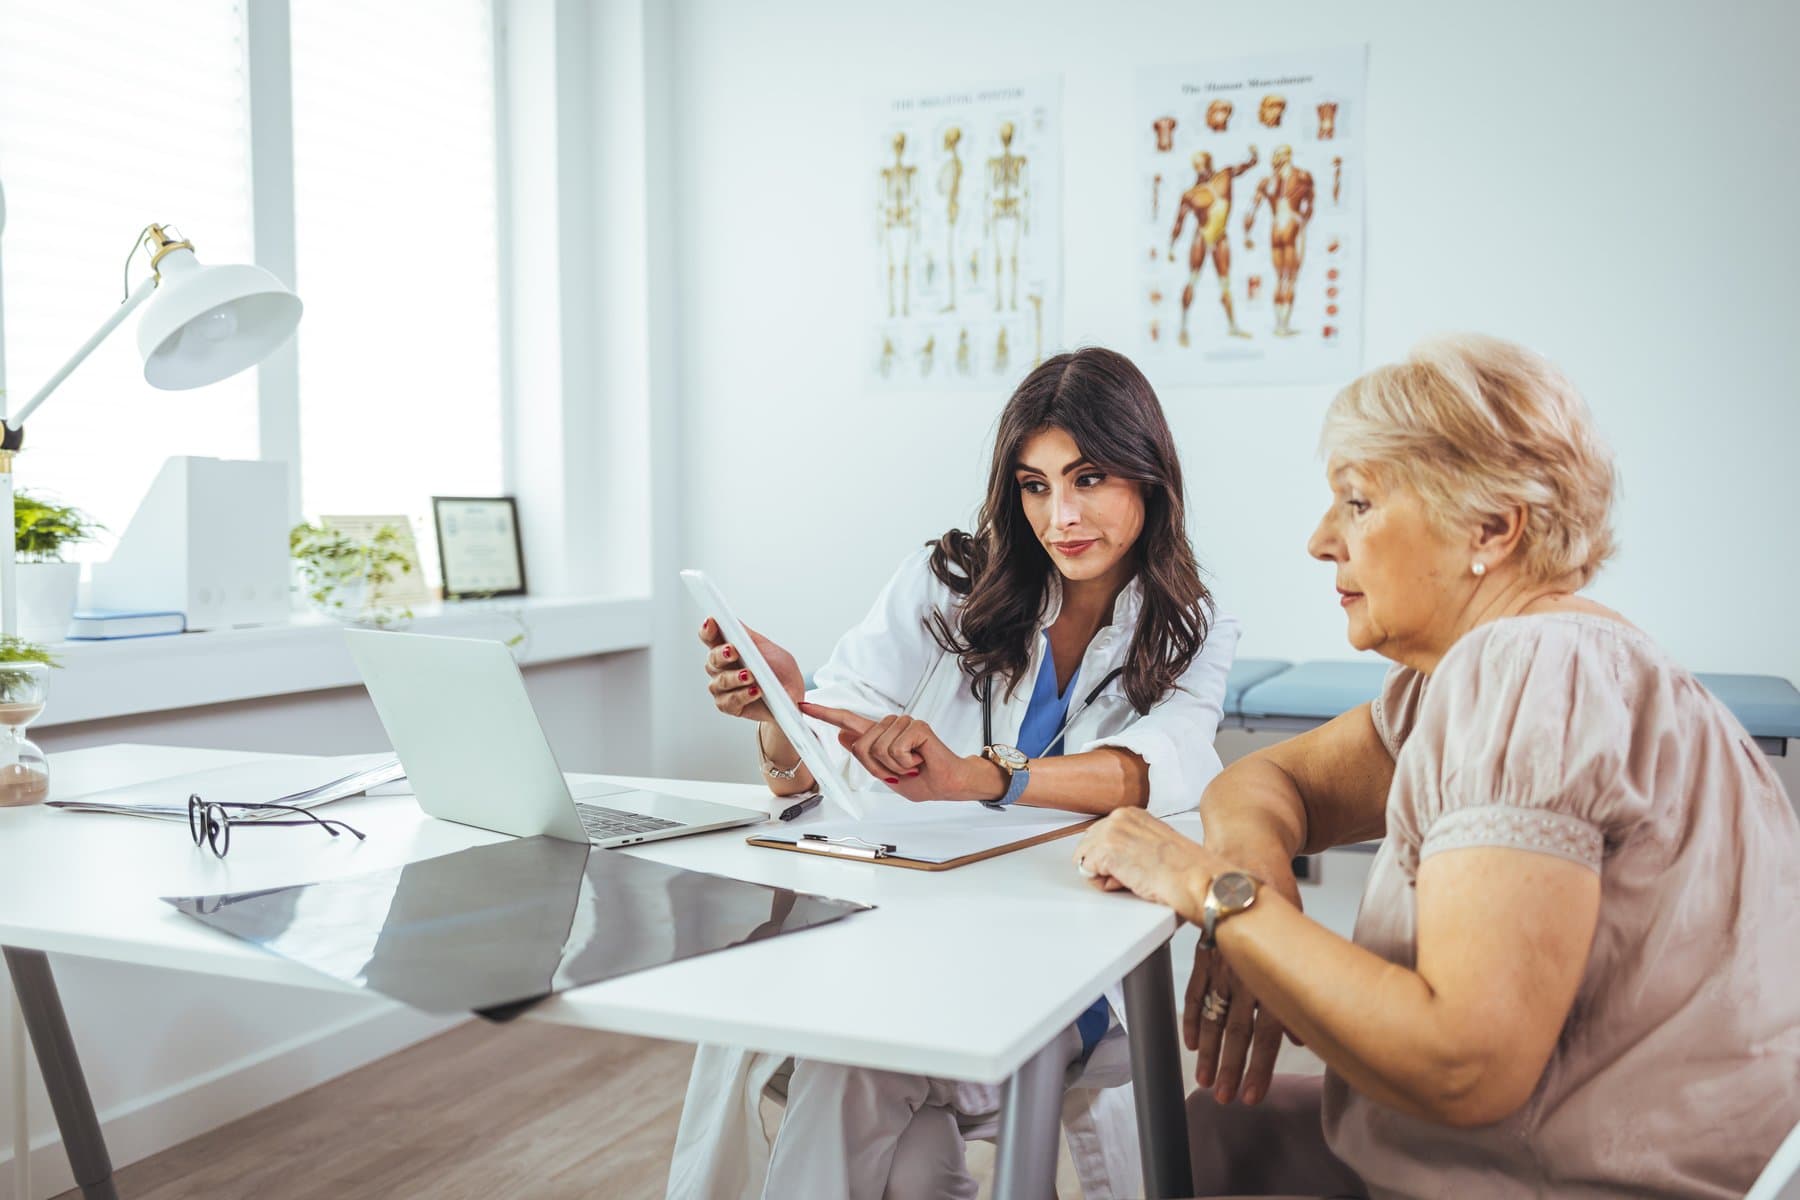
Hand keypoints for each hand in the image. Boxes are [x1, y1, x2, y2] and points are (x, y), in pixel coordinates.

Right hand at [698, 618, 803, 723]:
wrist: (792, 697)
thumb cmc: (779, 671)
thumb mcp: (769, 649)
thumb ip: (749, 637)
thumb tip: (732, 621)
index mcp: (728, 649)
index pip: (710, 637)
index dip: (708, 629)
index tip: (711, 622)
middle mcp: (721, 668)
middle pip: (712, 659)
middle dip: (722, 654)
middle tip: (733, 651)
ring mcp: (723, 688)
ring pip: (720, 682)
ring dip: (735, 678)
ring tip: (750, 676)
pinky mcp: (729, 705)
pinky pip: (729, 701)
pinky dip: (742, 695)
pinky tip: (754, 691)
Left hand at [799, 702, 1002, 800]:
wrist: (948, 785)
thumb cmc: (922, 779)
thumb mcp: (885, 773)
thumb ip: (865, 755)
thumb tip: (843, 735)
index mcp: (880, 736)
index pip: (848, 720)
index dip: (825, 714)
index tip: (804, 707)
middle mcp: (890, 725)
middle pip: (861, 744)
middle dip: (876, 767)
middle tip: (899, 771)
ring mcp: (904, 723)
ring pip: (877, 748)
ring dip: (893, 766)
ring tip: (911, 766)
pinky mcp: (916, 726)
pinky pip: (895, 749)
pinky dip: (905, 763)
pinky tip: (919, 761)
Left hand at [1071, 806, 1224, 911]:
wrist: (1194, 878)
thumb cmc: (1183, 868)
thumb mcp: (1154, 843)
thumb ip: (1131, 842)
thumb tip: (1115, 856)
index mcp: (1131, 814)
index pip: (1099, 835)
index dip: (1112, 858)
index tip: (1130, 865)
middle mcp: (1119, 817)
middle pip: (1088, 846)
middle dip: (1104, 865)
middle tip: (1132, 875)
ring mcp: (1110, 832)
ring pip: (1086, 859)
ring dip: (1104, 874)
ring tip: (1132, 878)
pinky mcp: (1105, 850)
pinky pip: (1087, 872)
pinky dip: (1104, 884)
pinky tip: (1128, 882)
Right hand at [1183, 849, 1303, 1105]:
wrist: (1245, 855)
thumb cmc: (1277, 895)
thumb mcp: (1300, 936)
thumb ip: (1302, 984)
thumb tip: (1301, 1032)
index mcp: (1270, 967)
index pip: (1265, 1028)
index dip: (1258, 1065)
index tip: (1252, 1093)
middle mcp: (1244, 968)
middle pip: (1236, 1028)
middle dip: (1231, 1067)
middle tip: (1226, 1097)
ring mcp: (1220, 961)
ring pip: (1215, 1015)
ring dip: (1211, 1052)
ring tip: (1207, 1080)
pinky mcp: (1204, 950)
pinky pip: (1195, 989)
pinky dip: (1193, 1017)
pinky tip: (1192, 1041)